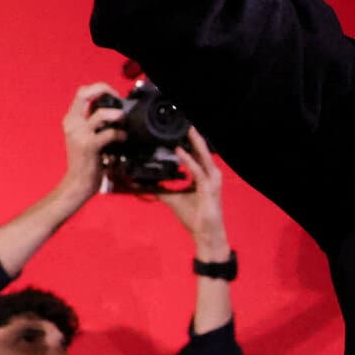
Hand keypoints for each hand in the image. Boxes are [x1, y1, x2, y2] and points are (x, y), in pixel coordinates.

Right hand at [59, 82, 126, 206]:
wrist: (77, 183)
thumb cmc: (84, 161)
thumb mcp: (84, 137)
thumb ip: (94, 124)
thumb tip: (114, 112)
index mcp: (71, 120)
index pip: (82, 92)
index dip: (98, 88)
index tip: (112, 95)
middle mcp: (72, 123)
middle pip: (85, 94)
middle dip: (105, 91)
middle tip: (117, 101)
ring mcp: (79, 134)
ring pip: (100, 113)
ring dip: (117, 115)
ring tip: (122, 120)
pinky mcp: (89, 146)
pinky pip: (109, 133)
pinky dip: (120, 134)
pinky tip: (122, 138)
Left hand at [160, 126, 228, 257]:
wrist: (205, 234)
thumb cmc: (194, 217)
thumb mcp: (172, 199)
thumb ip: (160, 188)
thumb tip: (142, 181)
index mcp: (204, 175)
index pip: (197, 153)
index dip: (189, 141)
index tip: (178, 128)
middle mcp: (210, 175)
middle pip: (202, 150)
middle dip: (194, 135)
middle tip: (183, 120)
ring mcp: (212, 181)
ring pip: (202, 156)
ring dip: (194, 142)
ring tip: (186, 129)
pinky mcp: (209, 189)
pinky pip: (197, 171)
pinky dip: (188, 160)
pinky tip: (179, 151)